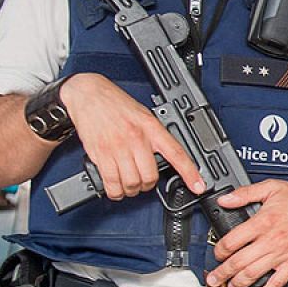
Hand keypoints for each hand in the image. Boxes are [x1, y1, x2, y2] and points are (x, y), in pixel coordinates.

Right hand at [60, 73, 204, 199]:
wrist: (88, 95)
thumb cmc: (116, 104)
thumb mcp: (144, 115)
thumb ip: (155, 135)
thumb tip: (165, 156)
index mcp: (151, 127)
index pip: (176, 153)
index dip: (190, 172)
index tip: (198, 186)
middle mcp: (136, 139)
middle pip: (150, 176)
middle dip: (148, 184)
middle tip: (145, 180)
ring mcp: (117, 148)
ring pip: (132, 183)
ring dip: (132, 189)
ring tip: (130, 183)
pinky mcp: (100, 155)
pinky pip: (111, 184)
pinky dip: (115, 191)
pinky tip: (116, 187)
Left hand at [204, 180, 287, 286]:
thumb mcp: (271, 187)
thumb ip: (245, 193)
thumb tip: (225, 199)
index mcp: (262, 222)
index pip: (231, 242)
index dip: (219, 250)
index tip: (218, 253)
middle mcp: (270, 240)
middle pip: (237, 262)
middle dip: (221, 273)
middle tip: (213, 279)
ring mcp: (282, 254)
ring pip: (253, 275)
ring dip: (237, 284)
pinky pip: (277, 283)